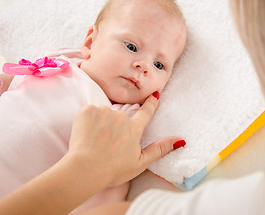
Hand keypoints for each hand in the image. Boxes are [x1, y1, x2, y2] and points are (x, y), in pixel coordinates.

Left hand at [68, 93, 183, 186]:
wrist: (84, 169)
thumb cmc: (112, 170)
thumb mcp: (140, 163)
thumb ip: (160, 149)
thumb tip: (180, 140)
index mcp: (134, 128)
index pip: (146, 111)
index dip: (151, 103)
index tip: (154, 94)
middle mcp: (121, 116)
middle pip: (121, 116)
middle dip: (116, 126)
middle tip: (108, 143)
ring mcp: (103, 112)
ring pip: (105, 114)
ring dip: (102, 123)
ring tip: (96, 141)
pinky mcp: (87, 110)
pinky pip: (90, 112)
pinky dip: (88, 121)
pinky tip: (87, 134)